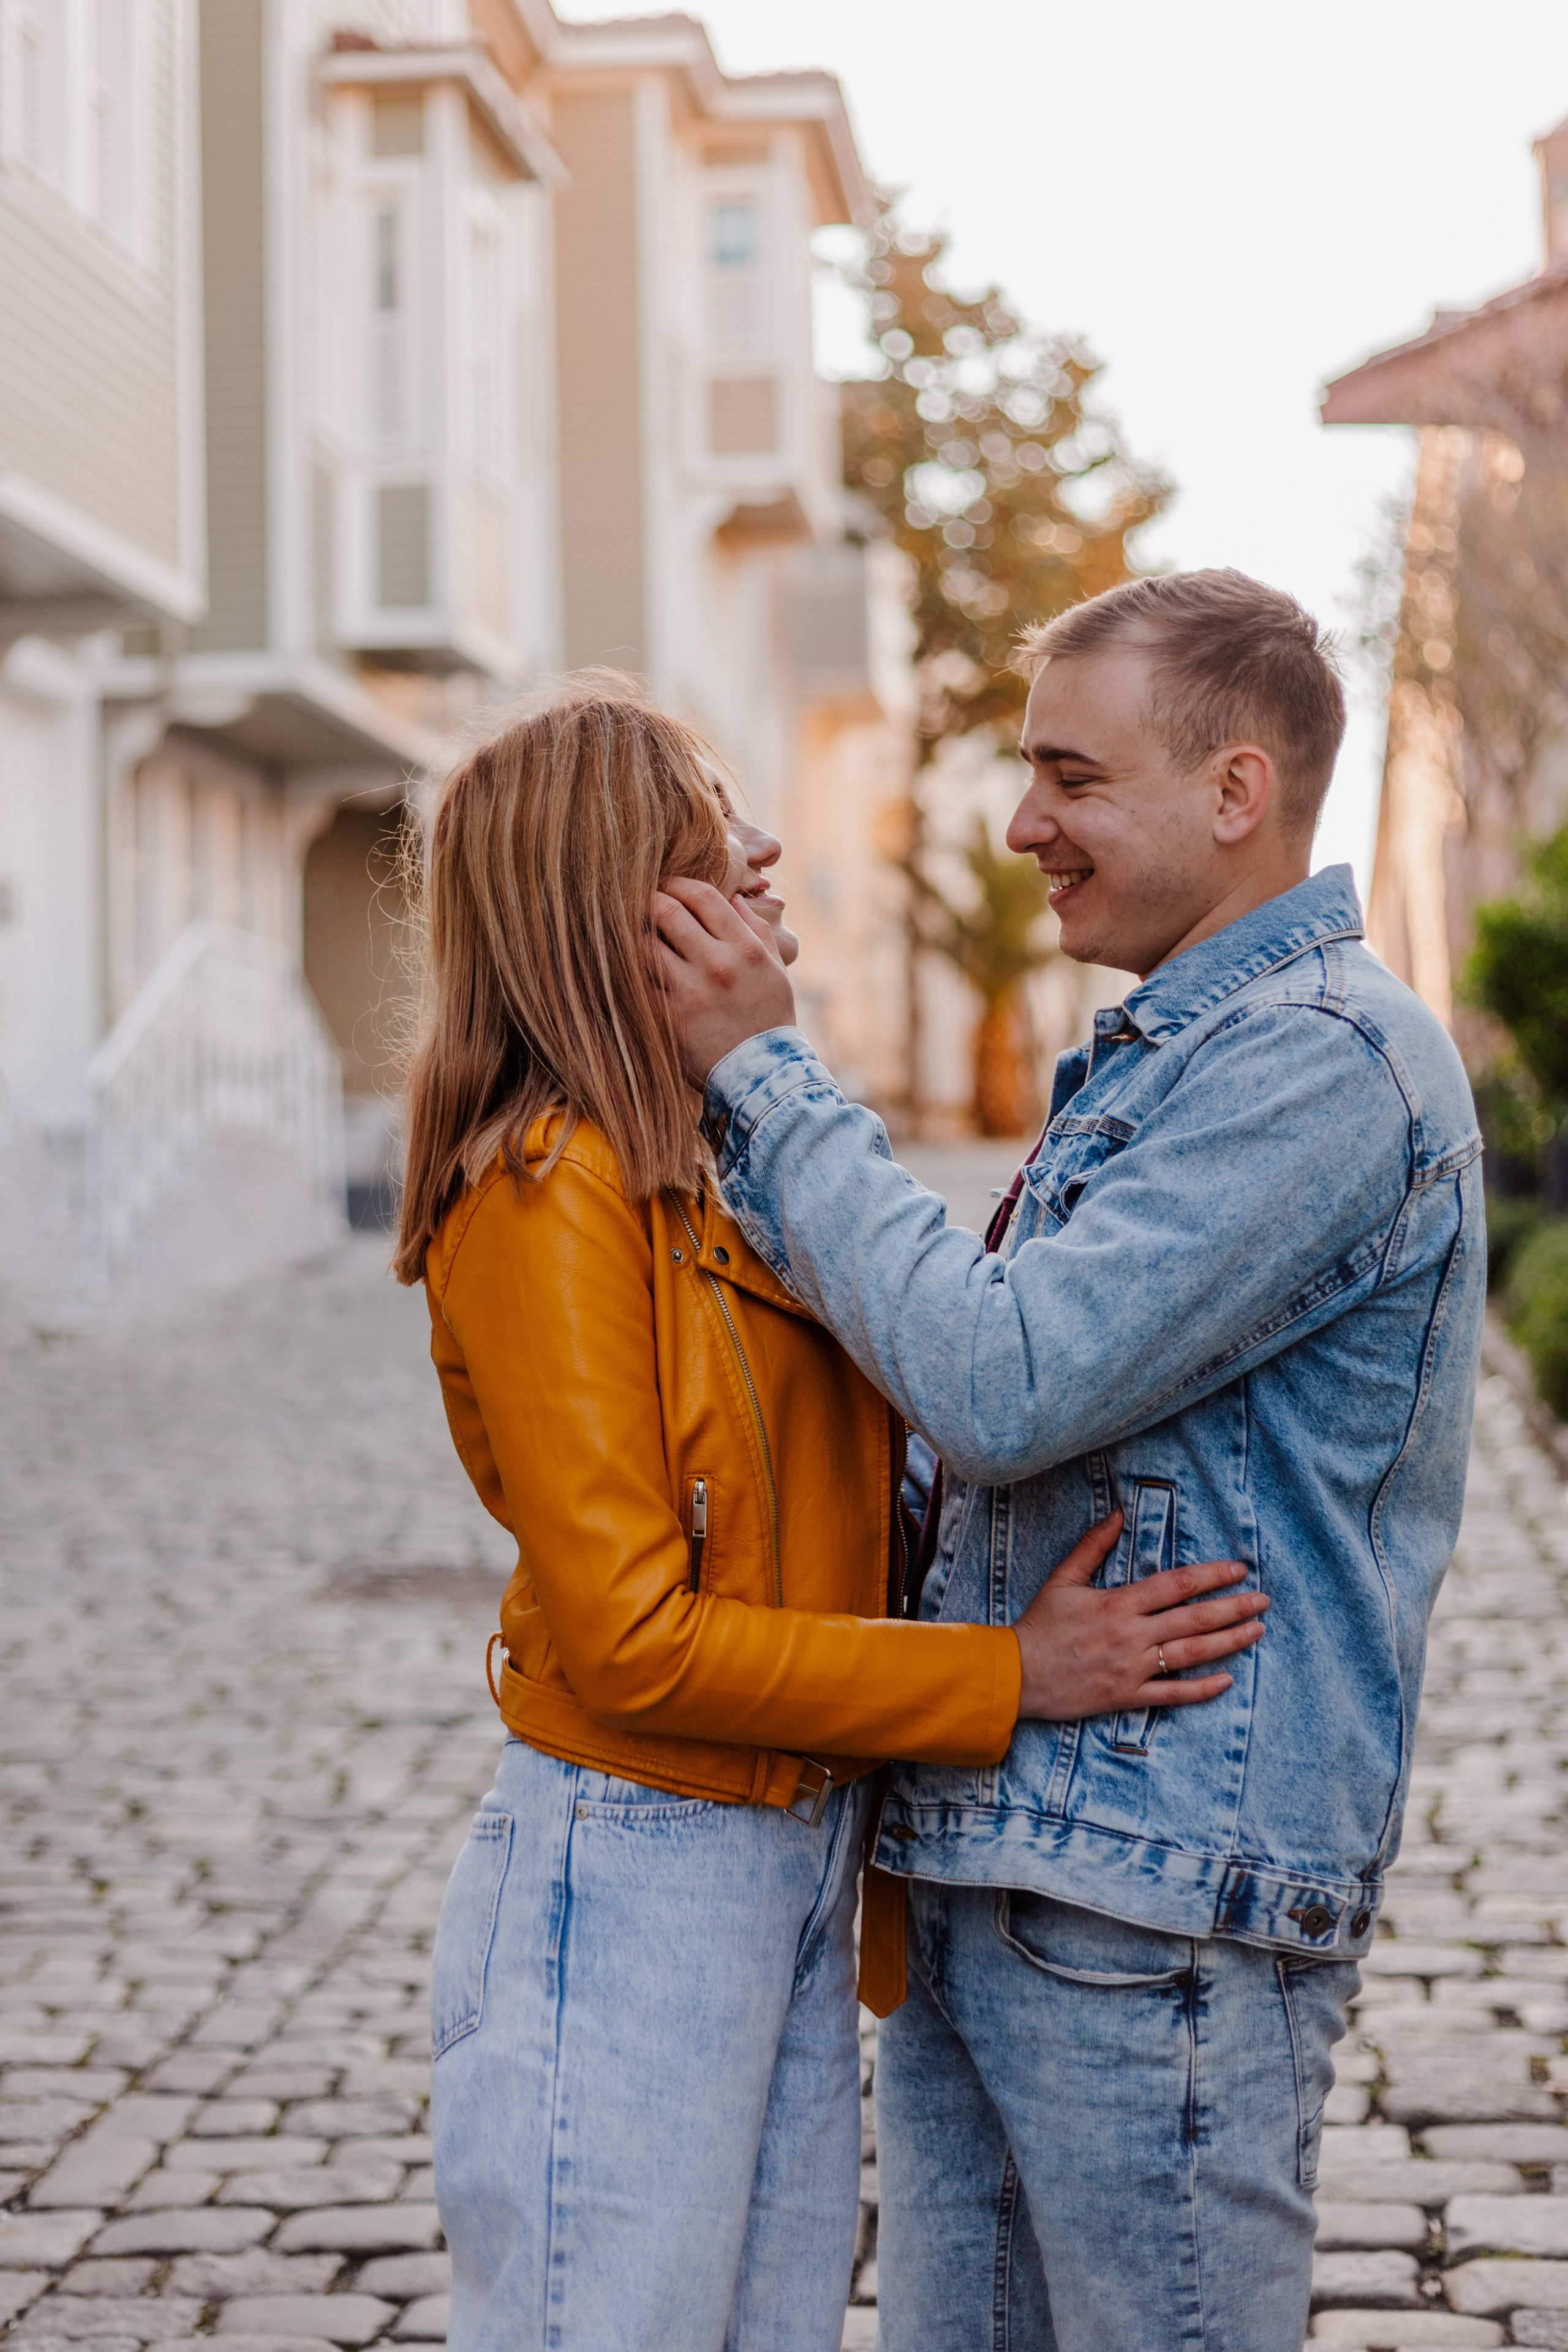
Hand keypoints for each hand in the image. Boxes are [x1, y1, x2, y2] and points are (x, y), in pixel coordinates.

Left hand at [652, 877, 796, 1088]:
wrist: (763, 1074)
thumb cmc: (769, 1018)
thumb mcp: (775, 970)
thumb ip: (755, 930)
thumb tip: (732, 899)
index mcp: (745, 947)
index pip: (703, 896)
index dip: (679, 883)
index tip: (668, 886)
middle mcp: (717, 963)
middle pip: (668, 911)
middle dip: (650, 900)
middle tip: (642, 902)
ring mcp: (690, 990)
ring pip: (645, 944)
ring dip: (636, 934)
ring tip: (634, 934)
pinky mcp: (670, 1016)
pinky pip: (640, 982)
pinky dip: (631, 971)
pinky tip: (629, 967)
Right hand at [1012, 1512, 1266, 1720]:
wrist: (1015, 1675)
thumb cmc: (1039, 1625)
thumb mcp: (1063, 1579)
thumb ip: (1092, 1546)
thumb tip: (1117, 1514)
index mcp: (1118, 1604)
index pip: (1175, 1585)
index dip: (1210, 1575)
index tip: (1238, 1569)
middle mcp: (1131, 1635)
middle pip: (1193, 1619)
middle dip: (1233, 1608)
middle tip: (1263, 1601)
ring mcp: (1131, 1668)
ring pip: (1190, 1654)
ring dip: (1228, 1642)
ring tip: (1256, 1631)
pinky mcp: (1126, 1696)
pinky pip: (1171, 1694)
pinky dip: (1201, 1689)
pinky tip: (1227, 1680)